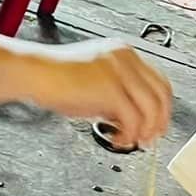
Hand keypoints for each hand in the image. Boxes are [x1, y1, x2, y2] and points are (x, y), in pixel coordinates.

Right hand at [32, 40, 171, 147]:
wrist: (34, 73)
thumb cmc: (56, 79)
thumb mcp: (95, 83)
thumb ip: (118, 95)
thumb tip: (133, 120)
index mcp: (124, 53)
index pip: (158, 81)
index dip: (161, 108)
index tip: (156, 125)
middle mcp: (125, 58)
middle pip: (161, 94)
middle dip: (159, 122)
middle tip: (148, 139)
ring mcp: (119, 72)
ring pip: (151, 108)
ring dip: (145, 131)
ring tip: (131, 141)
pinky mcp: (110, 88)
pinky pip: (133, 118)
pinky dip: (129, 135)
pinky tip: (118, 139)